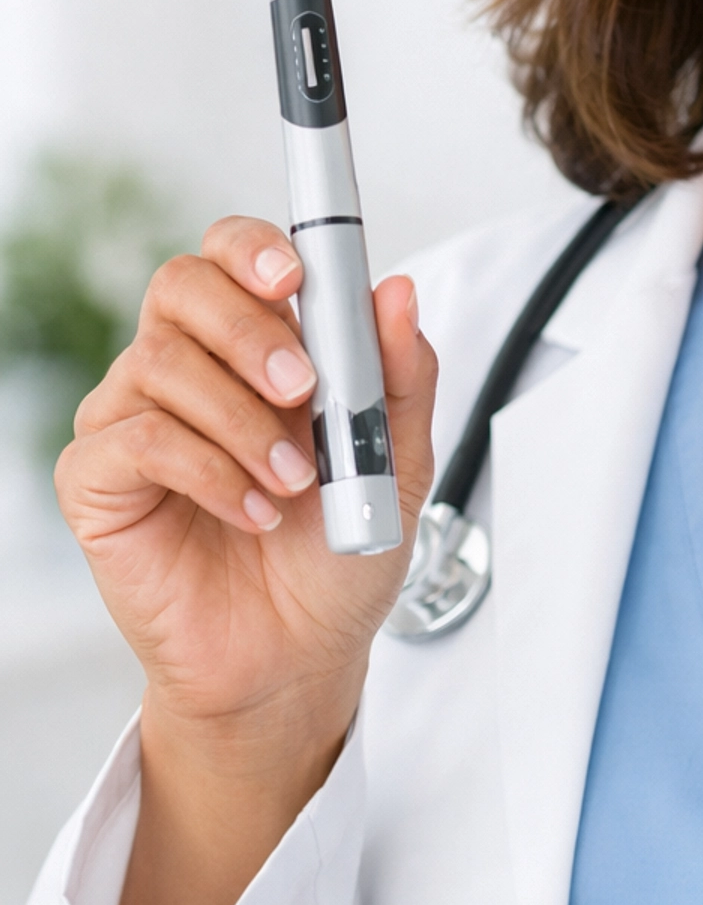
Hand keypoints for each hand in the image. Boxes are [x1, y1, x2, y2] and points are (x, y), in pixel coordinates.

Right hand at [56, 217, 436, 904]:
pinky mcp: (99, 480)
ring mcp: (133, 418)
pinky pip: (137, 440)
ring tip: (294, 482)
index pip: (229, 255)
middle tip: (302, 389)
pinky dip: (206, 471)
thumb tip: (396, 291)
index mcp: (255, 346)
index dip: (252, 248)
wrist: (298, 656)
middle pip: (182, 287)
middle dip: (247, 328)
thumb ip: (399, 376)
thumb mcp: (397, 463)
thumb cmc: (336, 553)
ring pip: (163, 363)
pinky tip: (251, 512)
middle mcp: (186, 368)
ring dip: (242, 423)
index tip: (295, 276)